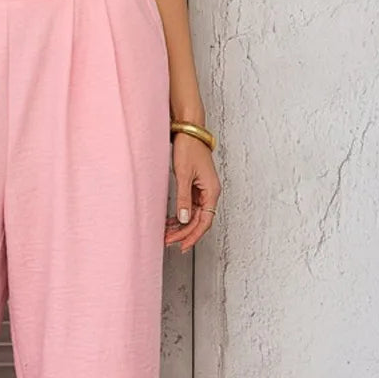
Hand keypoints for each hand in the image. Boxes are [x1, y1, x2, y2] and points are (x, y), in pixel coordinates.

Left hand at [164, 133, 220, 252]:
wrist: (189, 131)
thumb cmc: (189, 148)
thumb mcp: (184, 175)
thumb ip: (183, 199)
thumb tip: (184, 219)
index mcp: (212, 191)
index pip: (205, 222)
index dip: (193, 236)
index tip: (182, 246)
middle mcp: (210, 193)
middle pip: (199, 221)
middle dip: (184, 233)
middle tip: (168, 241)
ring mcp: (203, 190)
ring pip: (194, 215)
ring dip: (181, 226)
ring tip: (166, 234)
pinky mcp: (195, 187)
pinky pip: (190, 207)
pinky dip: (180, 215)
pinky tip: (170, 221)